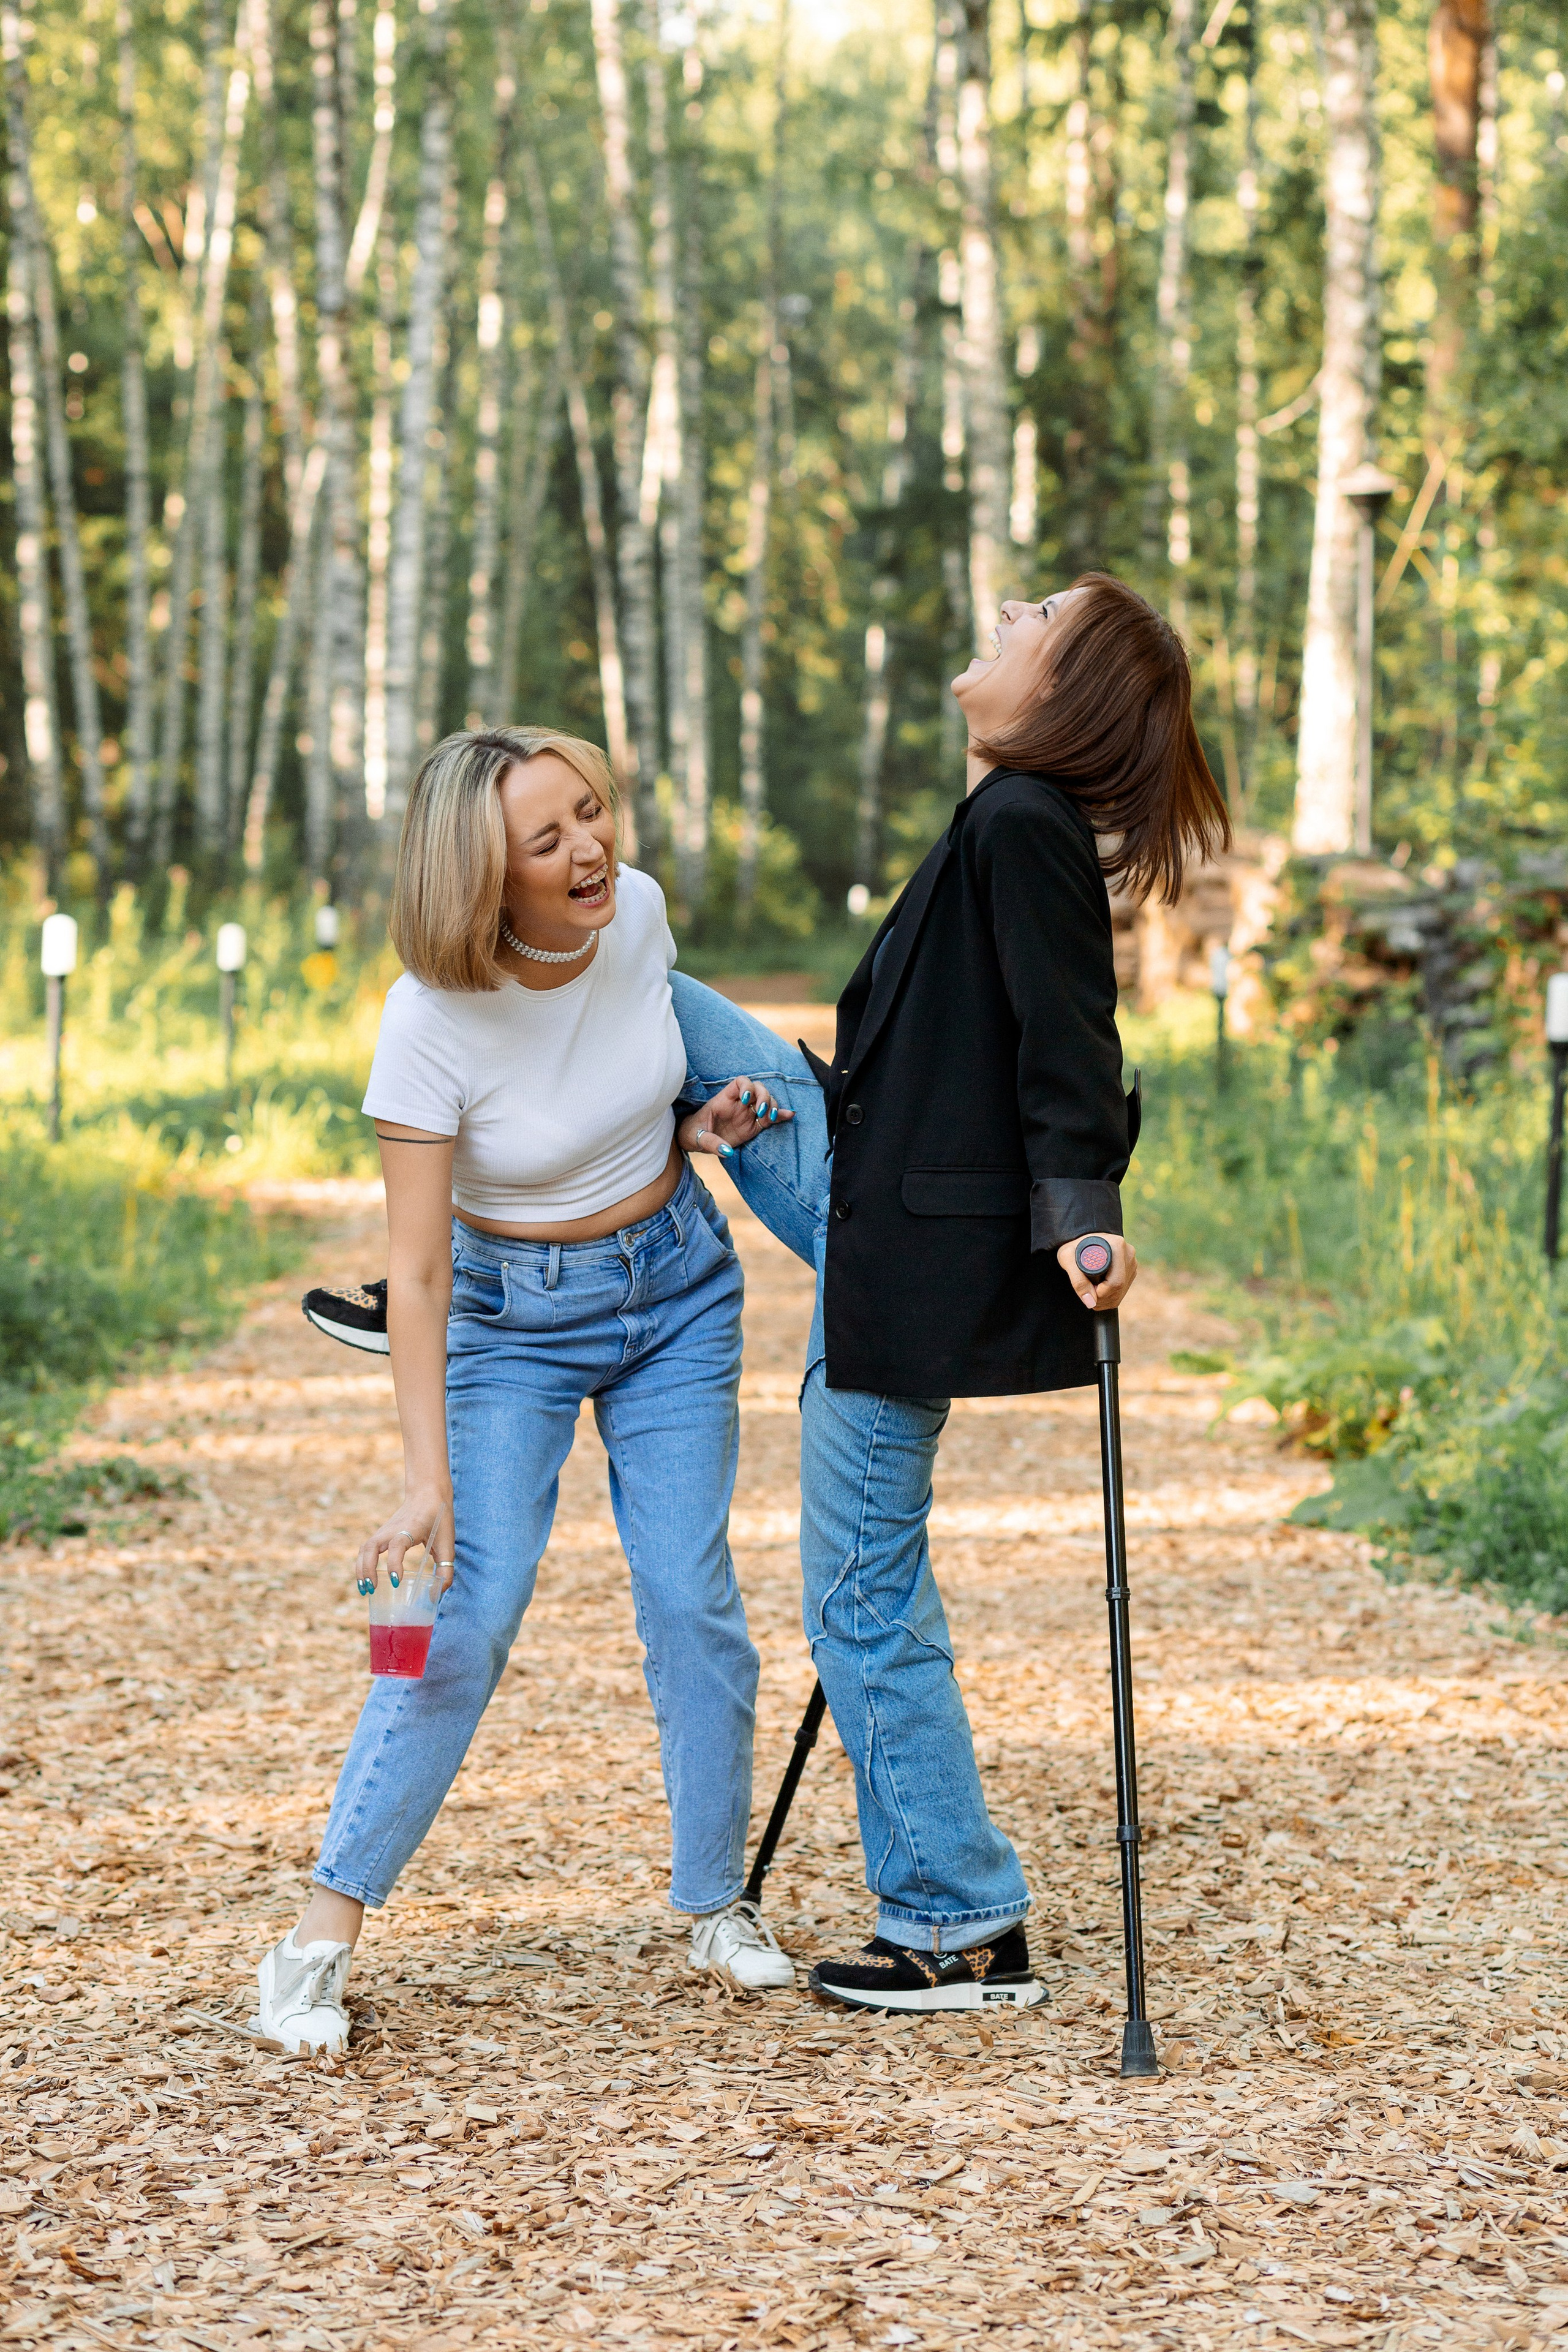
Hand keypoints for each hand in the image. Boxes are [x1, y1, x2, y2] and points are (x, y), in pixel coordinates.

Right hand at [357, 1484, 454, 1597]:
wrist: (427, 1493)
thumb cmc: (438, 1517)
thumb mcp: (447, 1542)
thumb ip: (445, 1568)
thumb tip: (438, 1592)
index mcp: (411, 1528)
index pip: (397, 1545)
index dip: (394, 1563)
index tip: (397, 1581)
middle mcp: (393, 1528)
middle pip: (371, 1546)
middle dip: (368, 1569)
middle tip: (372, 1589)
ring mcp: (384, 1530)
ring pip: (365, 1548)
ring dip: (361, 1568)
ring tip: (365, 1589)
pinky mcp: (381, 1533)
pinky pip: (366, 1549)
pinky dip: (363, 1564)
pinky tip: (366, 1580)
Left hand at [677, 1076, 793, 1161]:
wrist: (695, 1139)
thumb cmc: (693, 1132)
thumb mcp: (696, 1136)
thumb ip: (711, 1142)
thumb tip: (727, 1151)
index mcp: (724, 1099)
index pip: (740, 1082)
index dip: (747, 1086)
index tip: (746, 1100)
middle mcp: (739, 1103)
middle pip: (758, 1089)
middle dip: (764, 1097)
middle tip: (761, 1111)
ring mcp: (748, 1113)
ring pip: (767, 1102)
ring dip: (772, 1107)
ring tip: (769, 1119)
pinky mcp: (754, 1125)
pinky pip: (770, 1118)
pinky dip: (780, 1116)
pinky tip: (789, 1115)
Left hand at [1058, 1232, 1137, 1309]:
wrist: (1081, 1237)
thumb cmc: (1073, 1245)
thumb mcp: (1067, 1259)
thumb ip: (1077, 1281)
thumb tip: (1090, 1302)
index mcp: (1117, 1247)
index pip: (1115, 1282)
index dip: (1099, 1293)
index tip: (1087, 1290)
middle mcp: (1128, 1254)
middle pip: (1119, 1288)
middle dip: (1101, 1298)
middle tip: (1086, 1293)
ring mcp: (1131, 1262)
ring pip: (1121, 1292)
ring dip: (1104, 1299)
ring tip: (1089, 1290)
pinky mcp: (1130, 1269)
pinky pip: (1122, 1290)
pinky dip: (1109, 1297)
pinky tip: (1097, 1290)